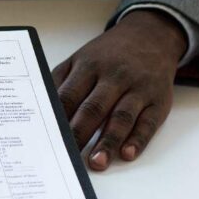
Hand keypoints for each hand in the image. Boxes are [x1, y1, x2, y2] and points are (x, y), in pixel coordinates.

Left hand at [51, 9, 187, 170]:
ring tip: (97, 162)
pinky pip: (148, 122)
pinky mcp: (158, 100)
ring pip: (121, 117)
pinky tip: (128, 154)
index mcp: (89, 66)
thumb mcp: (80, 58)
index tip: (48, 139)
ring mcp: (138, 88)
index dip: (58, 119)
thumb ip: (61, 82)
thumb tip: (40, 110)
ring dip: (108, 141)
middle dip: (80, 133)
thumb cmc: (108, 54)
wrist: (150, 35)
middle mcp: (114, 77)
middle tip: (68, 156)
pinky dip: (138, 140)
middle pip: (93, 108)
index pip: (69, 96)